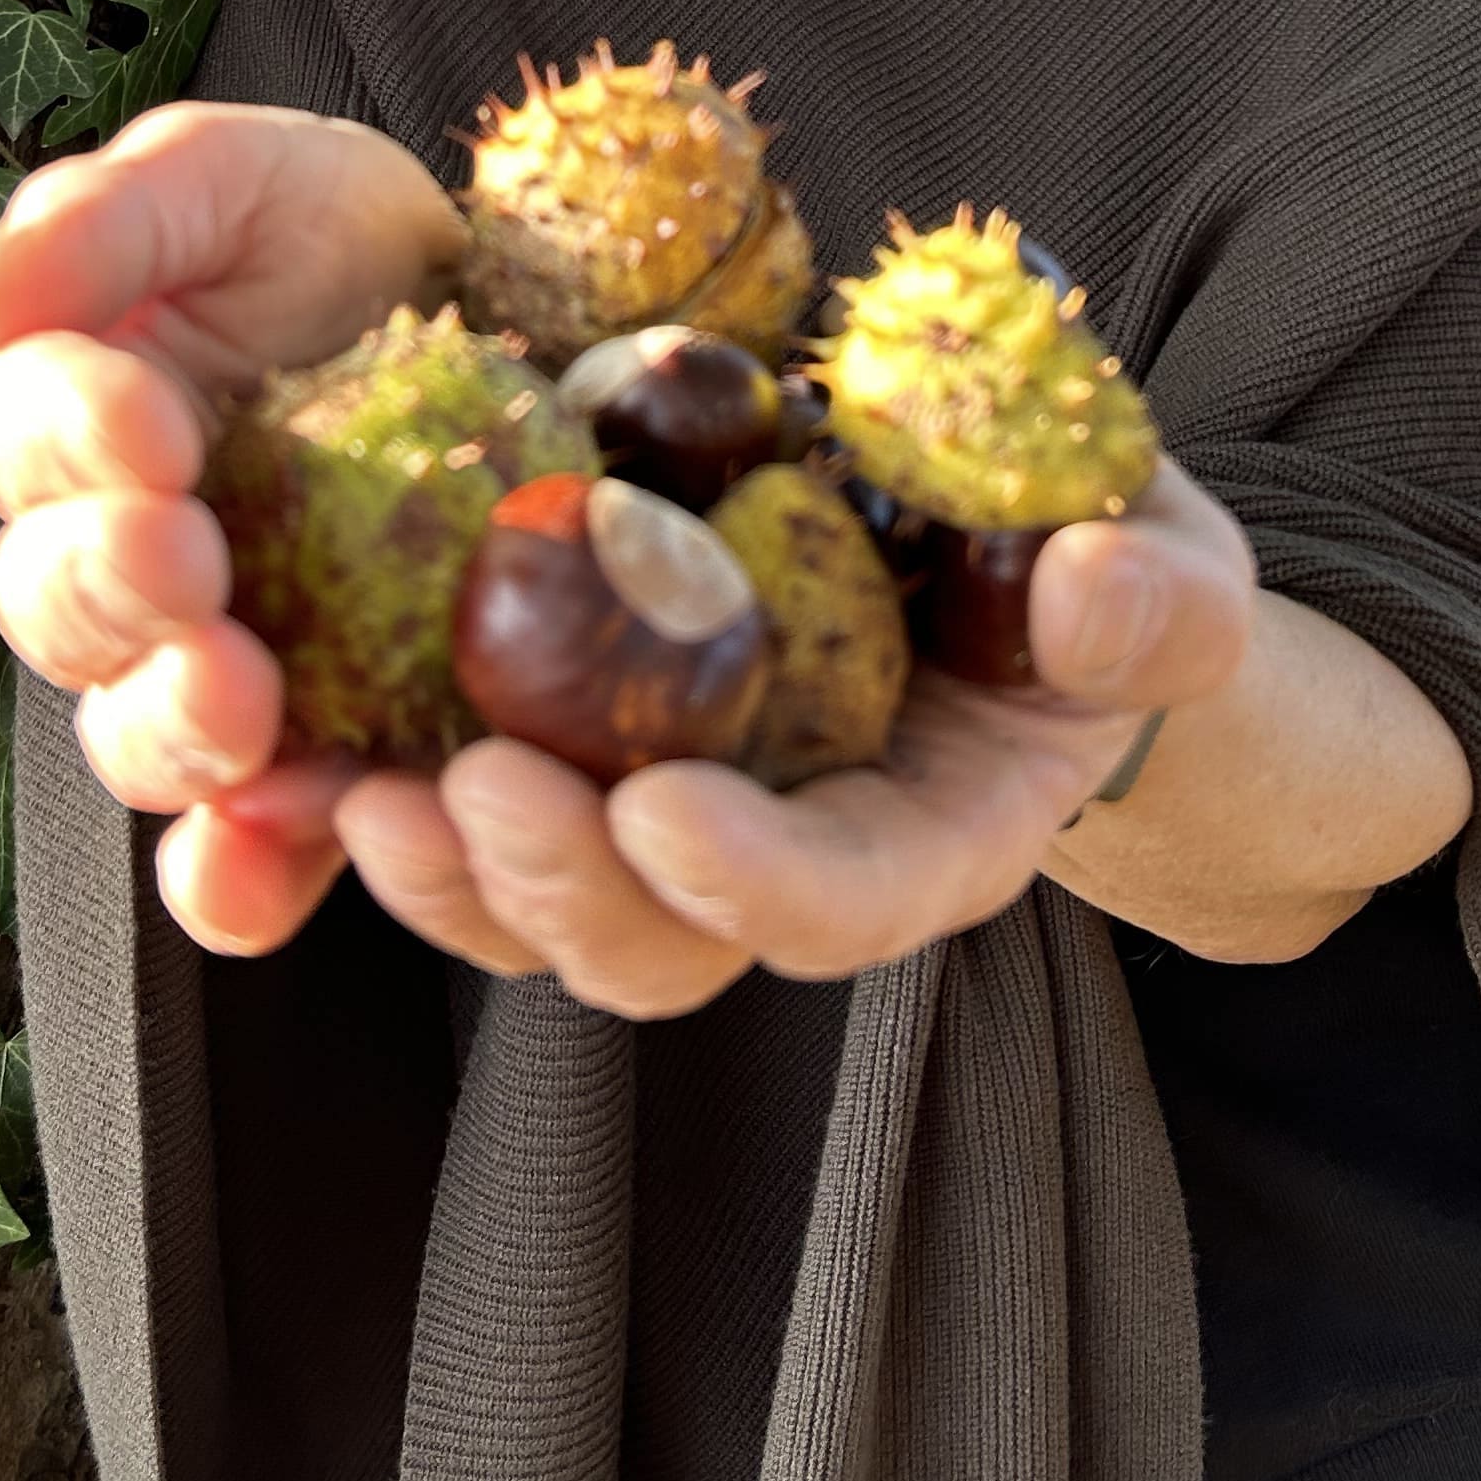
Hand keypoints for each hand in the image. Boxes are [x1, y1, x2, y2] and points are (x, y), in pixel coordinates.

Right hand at [0, 99, 466, 950]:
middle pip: (61, 612)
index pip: (27, 443)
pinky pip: (249, 848)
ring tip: (238, 699)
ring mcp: (214, 663)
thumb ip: (102, 220)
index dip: (70, 440)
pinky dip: (241, 873)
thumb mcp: (227, 180)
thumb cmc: (330, 236)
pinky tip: (267, 853)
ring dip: (170, 731)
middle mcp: (120, 561)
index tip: (150, 417)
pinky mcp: (320, 745)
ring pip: (137, 736)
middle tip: (186, 556)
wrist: (512, 314)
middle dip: (111, 592)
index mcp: (73, 424)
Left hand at [320, 464, 1253, 1016]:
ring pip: (541, 907)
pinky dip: (386, 790)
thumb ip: (1159, 603)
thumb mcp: (1170, 564)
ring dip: (447, 870)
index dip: (756, 881)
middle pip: (663, 943)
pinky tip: (309, 733)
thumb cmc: (1096, 552)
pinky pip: (473, 808)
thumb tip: (1095, 597)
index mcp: (935, 831)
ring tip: (357, 793)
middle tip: (467, 790)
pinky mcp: (581, 749)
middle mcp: (790, 858)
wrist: (1007, 536)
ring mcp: (674, 815)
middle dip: (558, 887)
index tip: (663, 811)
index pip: (852, 899)